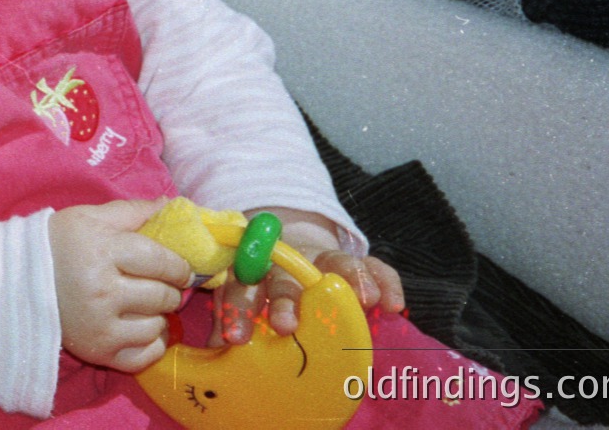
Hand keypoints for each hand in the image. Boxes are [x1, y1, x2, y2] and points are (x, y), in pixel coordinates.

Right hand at [49, 198, 191, 371]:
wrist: (15, 279)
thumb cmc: (58, 243)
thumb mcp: (91, 217)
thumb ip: (133, 211)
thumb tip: (172, 205)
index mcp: (104, 252)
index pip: (162, 263)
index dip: (179, 266)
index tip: (179, 268)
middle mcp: (104, 292)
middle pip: (163, 296)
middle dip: (169, 289)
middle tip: (159, 284)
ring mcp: (101, 326)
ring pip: (158, 326)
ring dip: (158, 315)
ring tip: (143, 305)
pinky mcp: (98, 351)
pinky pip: (145, 356)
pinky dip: (151, 343)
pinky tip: (139, 328)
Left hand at [214, 208, 404, 344]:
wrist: (293, 249)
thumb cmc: (264, 290)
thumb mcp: (242, 303)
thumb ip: (230, 326)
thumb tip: (215, 358)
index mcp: (254, 274)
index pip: (242, 289)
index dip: (238, 312)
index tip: (235, 338)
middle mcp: (287, 263)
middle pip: (285, 277)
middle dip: (285, 300)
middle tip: (285, 325)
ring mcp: (322, 259)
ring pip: (334, 263)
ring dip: (349, 279)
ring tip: (363, 299)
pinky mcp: (355, 261)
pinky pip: (374, 266)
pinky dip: (384, 281)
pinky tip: (393, 304)